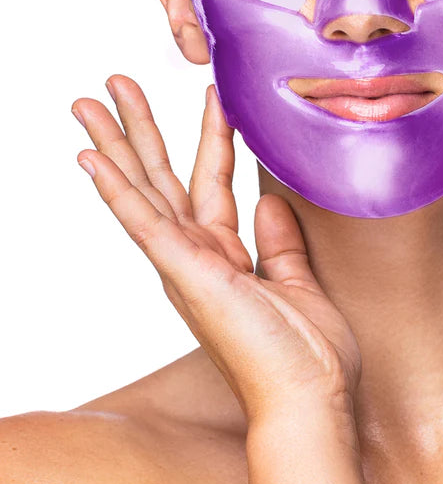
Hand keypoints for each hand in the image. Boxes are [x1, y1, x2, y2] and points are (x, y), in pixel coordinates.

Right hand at [71, 75, 361, 421]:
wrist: (313, 399)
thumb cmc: (308, 354)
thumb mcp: (298, 280)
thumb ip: (280, 242)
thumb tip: (270, 200)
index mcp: (223, 256)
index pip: (210, 180)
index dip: (211, 134)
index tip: (213, 93)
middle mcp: (196, 257)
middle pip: (160, 177)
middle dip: (138, 129)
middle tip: (114, 84)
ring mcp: (185, 264)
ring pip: (142, 190)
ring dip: (115, 144)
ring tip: (89, 102)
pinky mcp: (186, 273)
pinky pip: (145, 222)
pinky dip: (116, 190)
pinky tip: (90, 159)